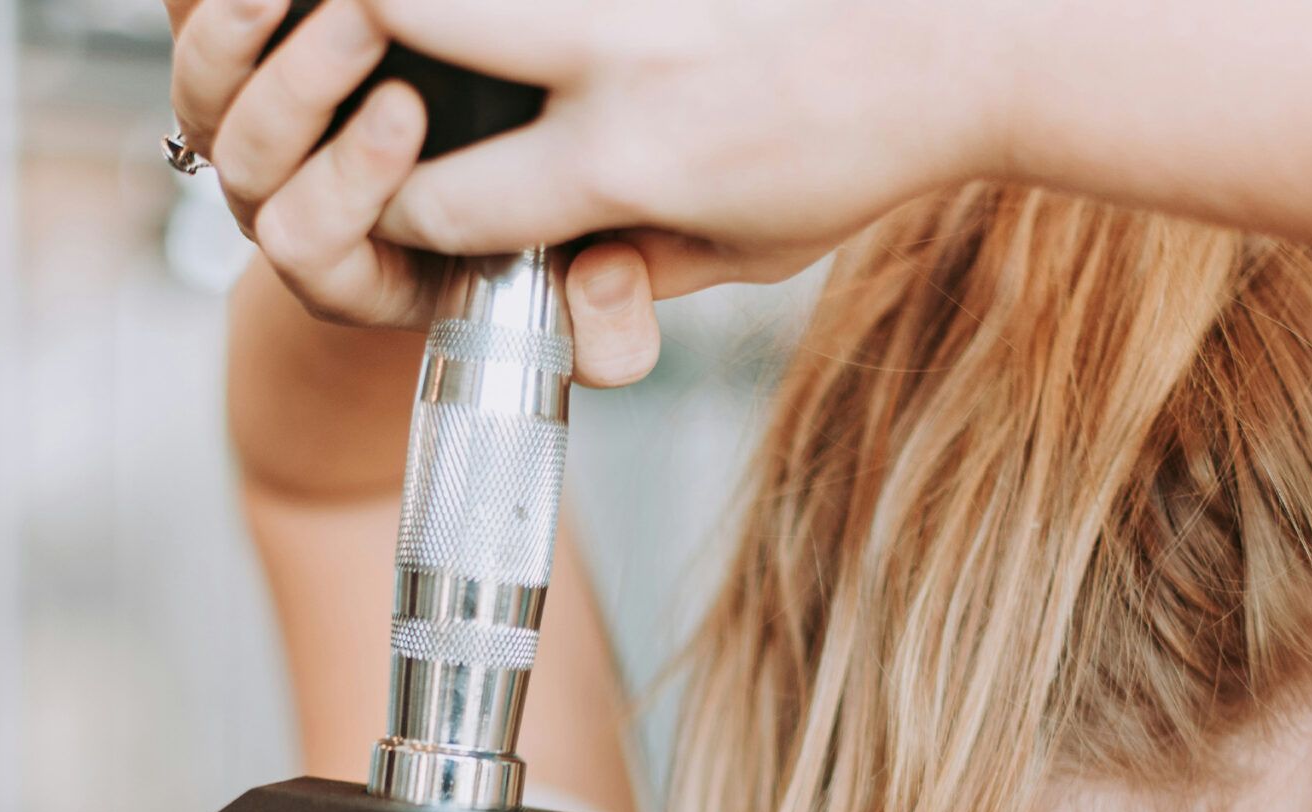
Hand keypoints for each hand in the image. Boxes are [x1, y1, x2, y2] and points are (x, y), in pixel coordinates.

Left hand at [164, 0, 664, 384]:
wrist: (482, 136)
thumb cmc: (522, 234)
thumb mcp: (568, 291)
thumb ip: (604, 328)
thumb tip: (610, 281)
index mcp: (353, 273)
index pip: (314, 244)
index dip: (349, 184)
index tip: (407, 116)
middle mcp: (286, 206)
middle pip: (249, 163)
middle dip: (301, 92)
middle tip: (363, 29)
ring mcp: (251, 134)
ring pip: (210, 96)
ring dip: (252, 38)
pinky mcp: (233, 66)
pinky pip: (197, 35)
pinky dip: (222, 9)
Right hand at [356, 0, 987, 300]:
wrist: (969, 38)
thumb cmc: (860, 151)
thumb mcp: (751, 248)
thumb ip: (639, 266)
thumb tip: (552, 284)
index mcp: (626, 159)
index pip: (441, 197)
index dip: (390, 213)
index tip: (391, 205)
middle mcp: (615, 55)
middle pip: (398, 9)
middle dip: (342, 36)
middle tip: (350, 54)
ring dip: (413, 3)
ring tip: (400, 31)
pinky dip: (524, 3)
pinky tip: (528, 29)